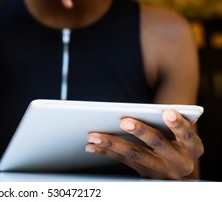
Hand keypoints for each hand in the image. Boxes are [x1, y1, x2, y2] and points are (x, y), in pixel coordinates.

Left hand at [85, 109, 203, 178]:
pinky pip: (123, 161)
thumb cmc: (178, 139)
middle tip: (124, 121)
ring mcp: (161, 170)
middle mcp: (179, 161)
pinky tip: (92, 145)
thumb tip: (151, 111)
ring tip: (94, 134)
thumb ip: (173, 122)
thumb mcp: (183, 133)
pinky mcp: (144, 174)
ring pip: (135, 155)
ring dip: (112, 143)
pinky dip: (106, 152)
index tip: (167, 112)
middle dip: (140, 132)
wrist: (179, 166)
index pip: (187, 134)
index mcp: (192, 147)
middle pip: (157, 144)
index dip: (177, 124)